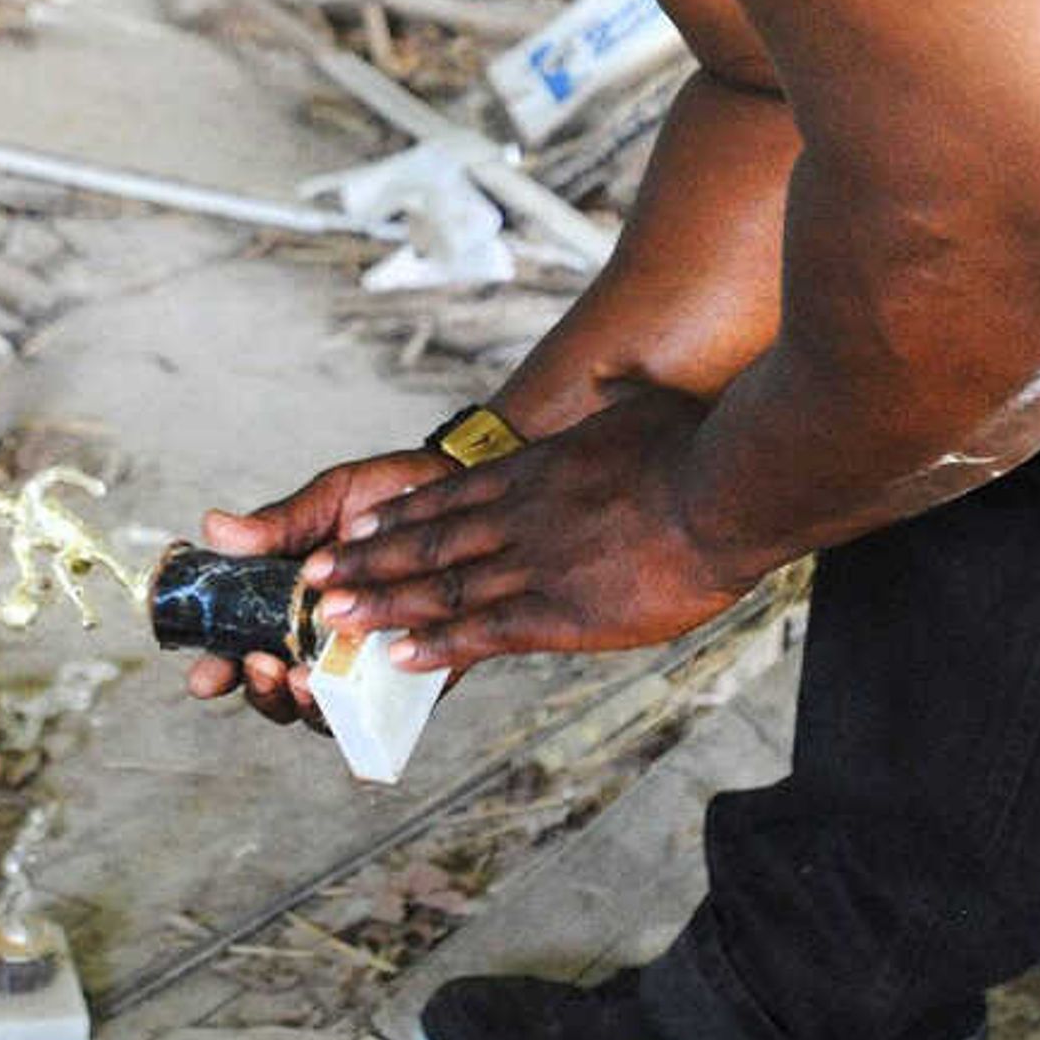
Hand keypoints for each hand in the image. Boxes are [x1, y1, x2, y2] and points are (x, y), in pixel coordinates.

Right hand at [182, 448, 449, 724]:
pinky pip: (388, 711)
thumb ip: (278, 525)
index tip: (203, 676)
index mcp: (288, 606)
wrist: (459, 483)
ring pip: (326, 711)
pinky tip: (358, 685)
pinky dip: (367, 709)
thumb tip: (216, 528)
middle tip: (259, 665)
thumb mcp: (327, 500)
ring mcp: (367, 664)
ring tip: (300, 676)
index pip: (242, 651)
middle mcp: (323, 644)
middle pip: (278, 693)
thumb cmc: (388, 497)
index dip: (218, 671)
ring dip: (305, 704)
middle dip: (260, 691)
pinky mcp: (417, 674)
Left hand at [304, 385, 755, 674]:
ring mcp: (536, 564)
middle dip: (367, 564)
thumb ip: (616, 404)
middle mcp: (521, 516)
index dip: (398, 515)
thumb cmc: (696, 445)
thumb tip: (618, 382)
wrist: (724, 491)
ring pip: (442, 587)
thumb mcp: (642, 408)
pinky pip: (485, 631)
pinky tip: (402, 656)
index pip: (450, 496)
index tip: (354, 527)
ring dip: (383, 604)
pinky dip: (440, 644)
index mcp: (537, 473)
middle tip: (316, 582)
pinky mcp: (562, 612)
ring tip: (333, 619)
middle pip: (427, 542)